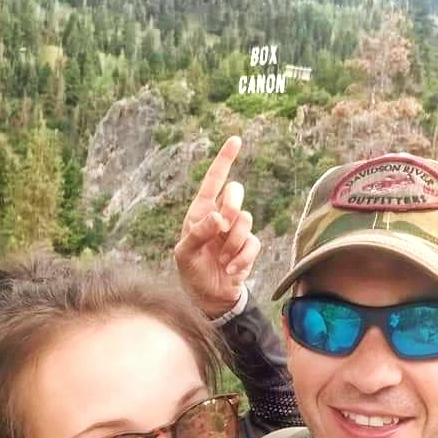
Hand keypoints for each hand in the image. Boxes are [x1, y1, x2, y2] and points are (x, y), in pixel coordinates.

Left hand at [175, 136, 259, 317]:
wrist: (209, 297)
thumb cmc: (191, 272)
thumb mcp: (185, 254)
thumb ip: (199, 233)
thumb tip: (219, 217)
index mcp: (201, 211)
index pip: (214, 180)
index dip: (225, 159)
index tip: (235, 140)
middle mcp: (221, 216)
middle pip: (235, 194)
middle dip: (230, 208)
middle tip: (221, 229)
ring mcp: (236, 231)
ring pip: (245, 220)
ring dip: (232, 243)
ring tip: (221, 260)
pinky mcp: (248, 247)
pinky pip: (253, 244)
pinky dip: (241, 259)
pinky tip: (230, 270)